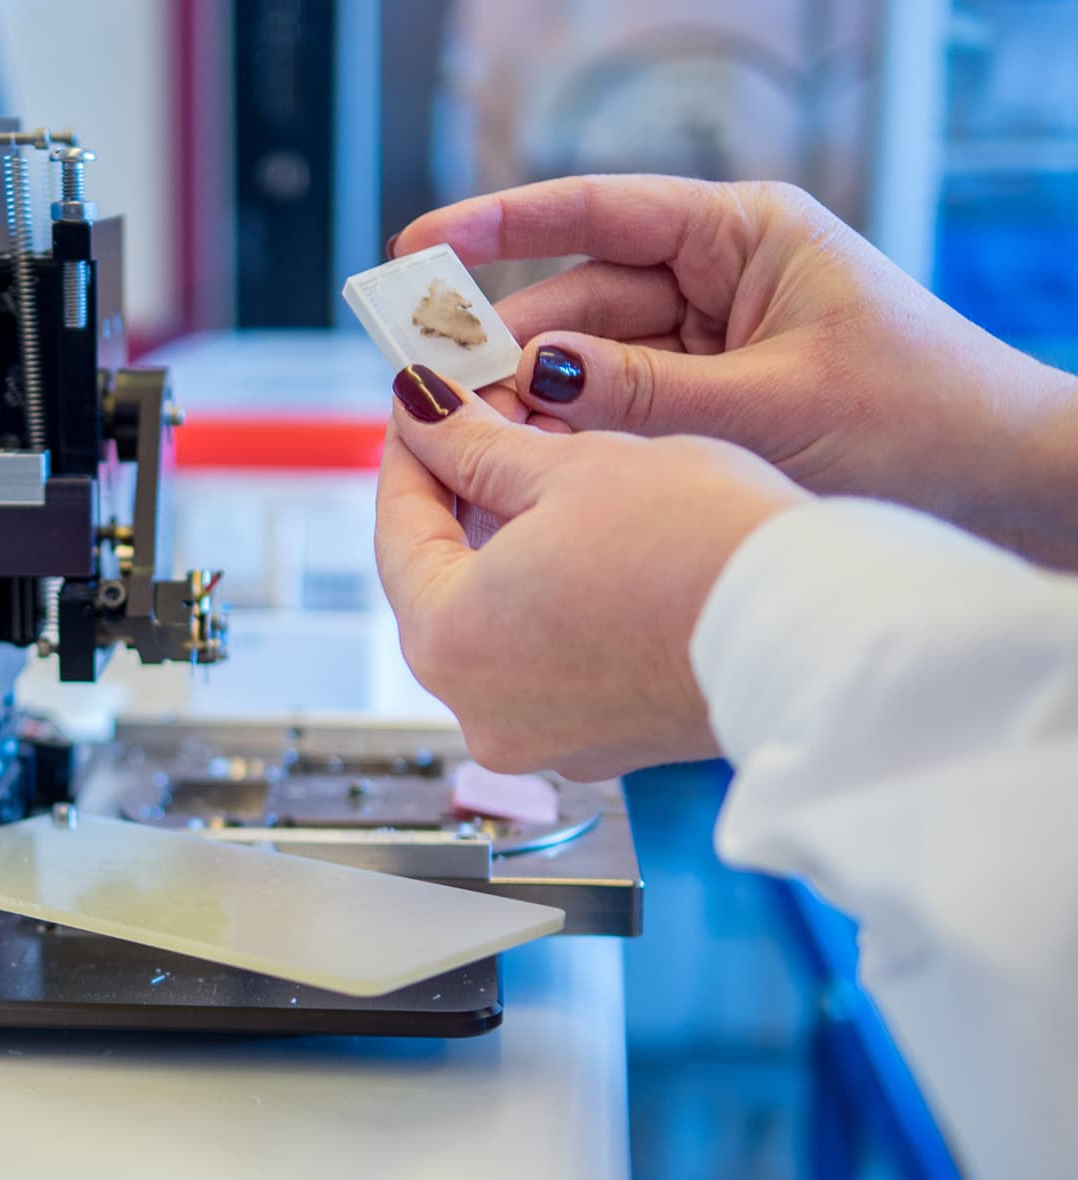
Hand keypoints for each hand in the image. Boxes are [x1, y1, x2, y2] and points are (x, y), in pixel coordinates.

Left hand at [377, 364, 805, 779]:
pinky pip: (548, 656)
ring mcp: (540, 735)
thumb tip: (423, 413)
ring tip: (541, 466)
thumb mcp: (574, 470)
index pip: (397, 530)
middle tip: (482, 420)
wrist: (818, 634)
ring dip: (506, 544)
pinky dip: (551, 597)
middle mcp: (478, 708)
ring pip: (495, 620)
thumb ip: (477, 445)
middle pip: (440, 580)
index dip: (410, 451)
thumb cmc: (703, 550)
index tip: (422, 402)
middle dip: (459, 495)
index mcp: (448, 642)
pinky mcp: (599, 740)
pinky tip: (586, 539)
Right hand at [392, 177, 1077, 567]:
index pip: (597, 213)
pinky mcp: (710, 400)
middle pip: (579, 299)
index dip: (497, 226)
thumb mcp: (769, 404)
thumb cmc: (922, 422)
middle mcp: (720, 278)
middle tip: (436, 396)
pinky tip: (532, 471)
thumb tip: (534, 372)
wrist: (1005, 491)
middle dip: (509, 349)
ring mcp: (712, 341)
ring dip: (540, 406)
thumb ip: (642, 391)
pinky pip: (620, 410)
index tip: (417, 250)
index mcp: (745, 234)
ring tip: (478, 449)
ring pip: (592, 363)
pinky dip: (579, 441)